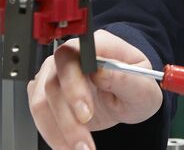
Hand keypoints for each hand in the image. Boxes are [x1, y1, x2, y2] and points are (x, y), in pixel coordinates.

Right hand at [28, 29, 163, 149]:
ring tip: (80, 149)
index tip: (85, 114)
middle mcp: (72, 55)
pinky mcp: (48, 93)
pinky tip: (69, 145)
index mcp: (97, 44)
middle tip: (84, 144)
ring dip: (58, 132)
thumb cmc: (137, 86)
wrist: (129, 98)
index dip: (73, 85)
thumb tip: (101, 71)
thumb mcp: (143, 86)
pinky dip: (52, 134)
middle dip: (68, 120)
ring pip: (41, 102)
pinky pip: (39, 114)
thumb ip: (125, 78)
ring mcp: (56, 73)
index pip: (72, 56)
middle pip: (53, 83)